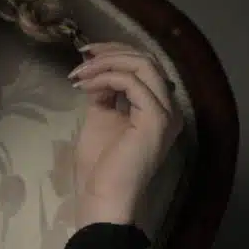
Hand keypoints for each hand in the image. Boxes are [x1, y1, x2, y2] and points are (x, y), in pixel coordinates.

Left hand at [68, 41, 183, 223]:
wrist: (102, 197)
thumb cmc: (100, 166)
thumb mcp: (99, 117)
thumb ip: (104, 93)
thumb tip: (97, 70)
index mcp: (157, 108)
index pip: (145, 66)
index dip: (115, 53)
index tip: (85, 54)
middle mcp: (169, 108)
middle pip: (147, 59)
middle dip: (111, 51)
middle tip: (82, 56)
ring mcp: (166, 113)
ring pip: (143, 65)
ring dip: (106, 63)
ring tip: (80, 73)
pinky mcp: (156, 119)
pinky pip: (133, 83)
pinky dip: (106, 77)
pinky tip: (86, 86)